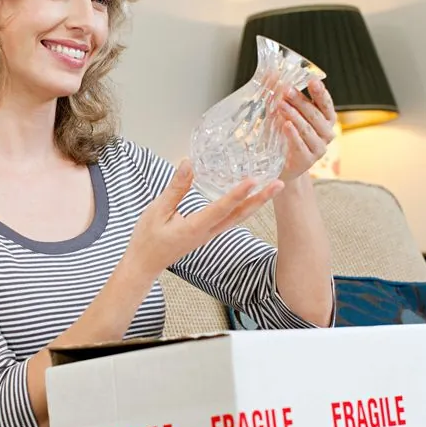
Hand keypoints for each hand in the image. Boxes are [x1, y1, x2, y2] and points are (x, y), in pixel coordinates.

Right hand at [125, 160, 281, 278]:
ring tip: (273, 188)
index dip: (237, 193)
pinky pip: (232, 219)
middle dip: (261, 199)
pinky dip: (245, 207)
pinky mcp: (208, 233)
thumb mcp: (157, 210)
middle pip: (240, 214)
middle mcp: (208, 232)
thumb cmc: (148, 238)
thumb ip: (175, 188)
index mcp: (195, 227)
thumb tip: (187, 163)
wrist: (145, 263)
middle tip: (280, 184)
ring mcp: (210, 234)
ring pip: (239, 218)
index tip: (253, 180)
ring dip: (257, 203)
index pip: (221, 208)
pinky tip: (251, 198)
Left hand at [276, 78, 336, 182]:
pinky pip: (301, 145)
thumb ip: (283, 95)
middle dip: (301, 101)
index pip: (326, 104)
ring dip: (294, 115)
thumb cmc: (286, 135)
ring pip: (308, 129)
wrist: (283, 165)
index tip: (312, 81)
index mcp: (326, 120)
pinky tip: (285, 125)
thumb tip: (273, 71)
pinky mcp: (308, 160)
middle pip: (315, 115)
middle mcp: (327, 133)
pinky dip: (293, 135)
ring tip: (281, 105)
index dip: (320, 92)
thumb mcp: (286, 113)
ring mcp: (319, 148)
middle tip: (287, 90)